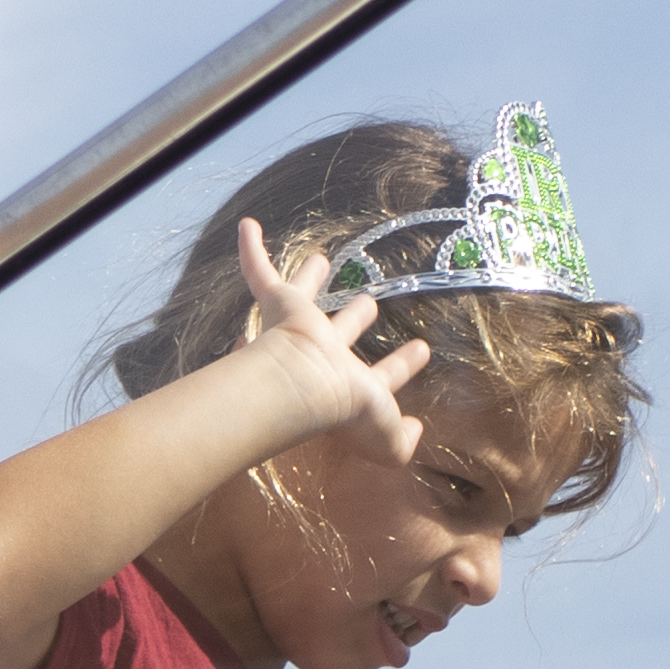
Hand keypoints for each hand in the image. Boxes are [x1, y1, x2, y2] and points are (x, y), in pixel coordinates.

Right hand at [228, 217, 428, 463]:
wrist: (303, 387)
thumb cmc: (344, 412)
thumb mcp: (386, 440)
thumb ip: (404, 442)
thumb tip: (415, 429)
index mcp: (351, 385)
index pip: (379, 376)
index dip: (400, 366)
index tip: (421, 351)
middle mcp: (324, 356)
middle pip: (342, 329)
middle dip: (355, 316)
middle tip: (367, 303)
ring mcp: (298, 329)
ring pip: (306, 297)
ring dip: (309, 278)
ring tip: (319, 259)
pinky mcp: (279, 306)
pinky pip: (260, 274)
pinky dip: (253, 251)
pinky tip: (249, 226)